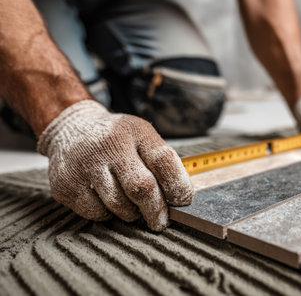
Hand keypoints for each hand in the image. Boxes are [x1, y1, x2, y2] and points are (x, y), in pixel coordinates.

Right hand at [38, 100, 193, 230]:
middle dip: (156, 210)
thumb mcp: (142, 136)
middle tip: (161, 221)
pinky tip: (107, 200)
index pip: (163, 160)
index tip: (182, 201)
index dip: (178, 185)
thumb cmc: (116, 139)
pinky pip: (97, 213)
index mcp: (135, 131)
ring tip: (132, 206)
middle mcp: (109, 145)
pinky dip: (108, 214)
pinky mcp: (67, 184)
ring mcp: (85, 165)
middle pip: (141, 187)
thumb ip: (161, 162)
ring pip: (119, 205)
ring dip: (132, 213)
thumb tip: (180, 198)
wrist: (71, 129)